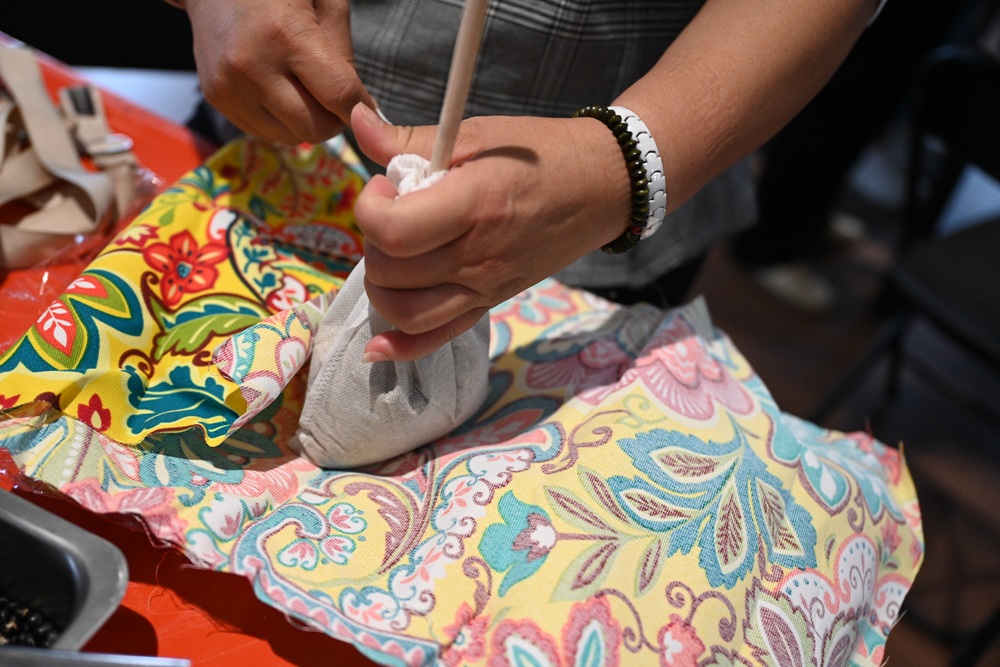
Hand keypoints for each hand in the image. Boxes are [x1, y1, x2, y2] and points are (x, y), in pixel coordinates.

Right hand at [184, 0, 374, 143]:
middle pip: (314, 127)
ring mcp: (229, 86)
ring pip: (289, 137)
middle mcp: (253, 66)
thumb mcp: (325, 1)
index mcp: (286, 35)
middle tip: (335, 101)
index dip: (361, 109)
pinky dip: (280, 121)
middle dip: (334, 120)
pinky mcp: (215, 97)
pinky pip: (263, 132)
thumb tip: (359, 106)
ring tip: (304, 91)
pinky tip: (278, 92)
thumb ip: (344, 53)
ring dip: (306, 123)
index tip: (370, 111)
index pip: (338, 95)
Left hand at [350, 103, 632, 361]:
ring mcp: (486, 288)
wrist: (603, 187)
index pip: (393, 231)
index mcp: (475, 206)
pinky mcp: (491, 303)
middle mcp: (478, 256)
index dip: (370, 208)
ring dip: (382, 286)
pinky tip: (378, 346)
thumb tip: (356, 121)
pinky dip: (402, 347)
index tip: (384, 186)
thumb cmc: (542, 154)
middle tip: (393, 212)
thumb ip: (412, 139)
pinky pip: (438, 339)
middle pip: (392, 272)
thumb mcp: (477, 135)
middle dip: (375, 240)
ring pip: (406, 313)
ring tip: (395, 253)